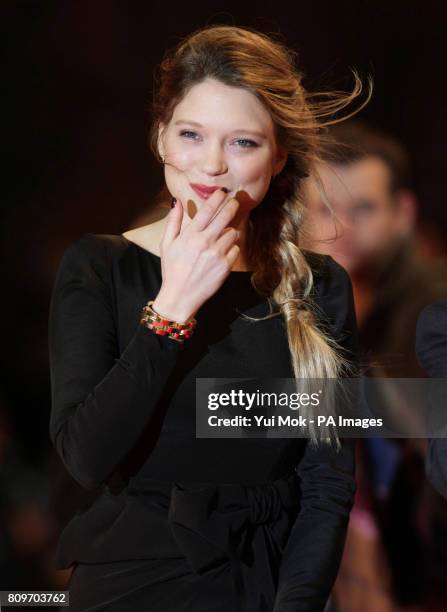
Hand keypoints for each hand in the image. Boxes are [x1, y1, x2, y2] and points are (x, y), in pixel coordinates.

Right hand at [152, 189, 240, 321]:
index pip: (207, 210)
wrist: (180, 296)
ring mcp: (217, 254)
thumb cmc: (172, 269)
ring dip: (230, 232)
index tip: (222, 192)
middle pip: (225, 216)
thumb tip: (175, 201)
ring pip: (233, 233)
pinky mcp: (225, 266)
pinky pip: (236, 249)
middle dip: (232, 206)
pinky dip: (231, 249)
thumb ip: (173, 222)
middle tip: (235, 201)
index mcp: (190, 235)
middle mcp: (205, 242)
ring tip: (223, 236)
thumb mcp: (166, 244)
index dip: (217, 198)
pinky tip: (222, 253)